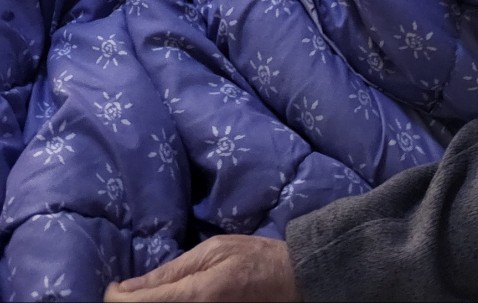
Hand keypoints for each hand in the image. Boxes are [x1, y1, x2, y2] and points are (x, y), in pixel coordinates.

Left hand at [104, 235, 299, 302]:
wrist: (292, 281)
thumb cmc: (253, 258)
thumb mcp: (212, 251)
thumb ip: (169, 272)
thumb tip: (126, 286)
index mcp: (195, 296)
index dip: (116, 299)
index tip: (114, 288)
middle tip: (127, 293)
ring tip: (144, 296)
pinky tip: (164, 300)